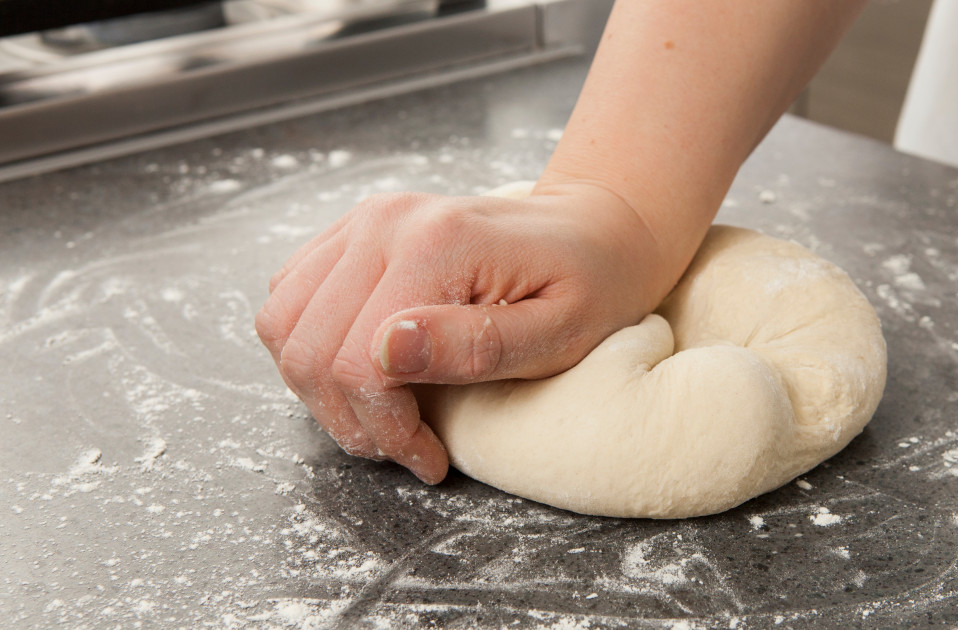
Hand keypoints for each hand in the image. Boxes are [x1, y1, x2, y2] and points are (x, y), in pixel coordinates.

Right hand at [255, 182, 678, 482]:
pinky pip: (289, 299)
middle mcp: (384, 222)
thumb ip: (476, 345)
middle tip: (406, 447)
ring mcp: (363, 221)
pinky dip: (311, 349)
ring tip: (385, 414)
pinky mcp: (353, 233)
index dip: (386, 429)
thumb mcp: (560, 332)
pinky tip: (367, 371)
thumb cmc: (589, 286)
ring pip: (282, 326)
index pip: (359, 364)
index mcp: (436, 244)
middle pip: (309, 351)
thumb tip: (384, 352)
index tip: (428, 458)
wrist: (592, 230)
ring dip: (321, 389)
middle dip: (351, 421)